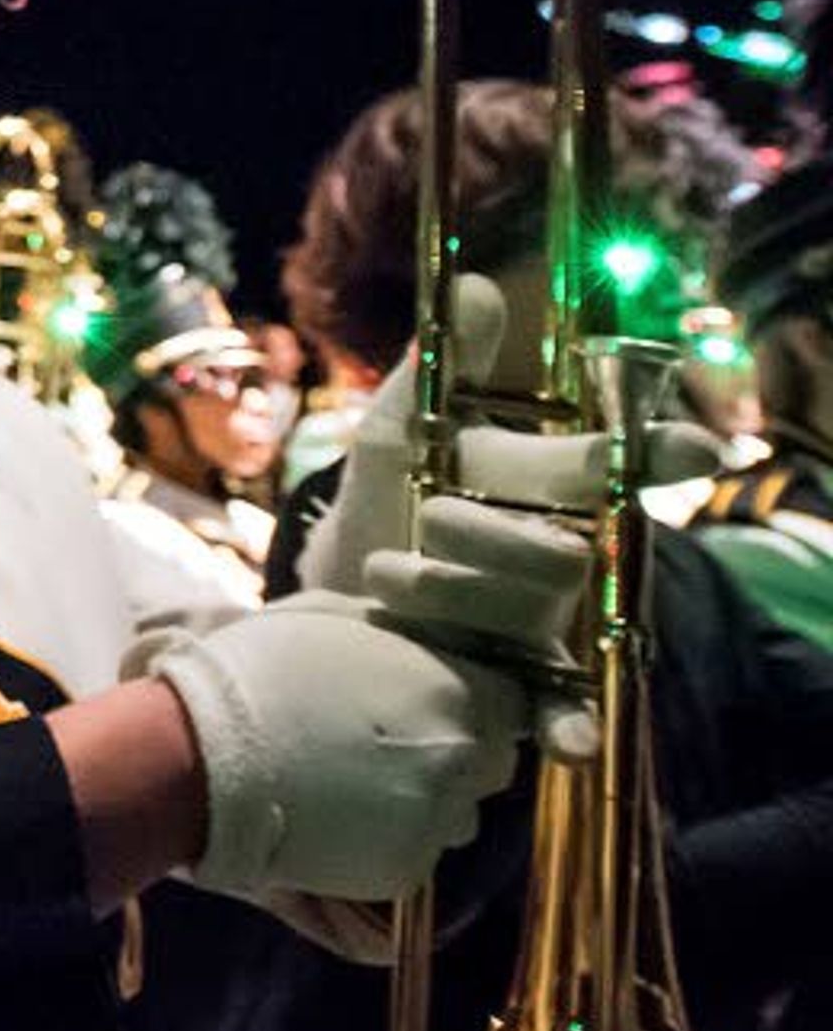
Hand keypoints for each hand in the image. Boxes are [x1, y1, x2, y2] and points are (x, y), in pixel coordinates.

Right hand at [158, 592, 524, 902]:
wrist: (201, 755)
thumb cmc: (258, 671)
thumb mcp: (333, 616)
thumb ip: (399, 629)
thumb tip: (422, 637)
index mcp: (459, 691)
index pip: (514, 705)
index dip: (474, 702)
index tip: (430, 702)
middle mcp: (465, 759)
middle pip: (492, 764)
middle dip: (453, 753)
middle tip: (383, 741)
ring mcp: (437, 820)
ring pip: (456, 815)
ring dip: (422, 799)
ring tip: (351, 780)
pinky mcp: (405, 872)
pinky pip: (416, 853)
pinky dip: (385, 839)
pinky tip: (332, 814)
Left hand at [300, 273, 720, 740]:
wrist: (339, 599)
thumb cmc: (383, 507)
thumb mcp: (397, 435)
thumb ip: (435, 369)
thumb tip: (479, 288)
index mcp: (544, 488)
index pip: (615, 466)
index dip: (657, 455)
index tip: (691, 449)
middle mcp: (560, 553)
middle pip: (557, 543)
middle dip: (484, 530)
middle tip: (426, 520)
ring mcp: (550, 621)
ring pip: (539, 608)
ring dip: (461, 594)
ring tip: (389, 582)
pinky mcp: (527, 683)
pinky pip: (566, 707)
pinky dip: (572, 723)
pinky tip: (574, 743)